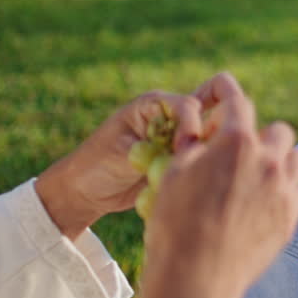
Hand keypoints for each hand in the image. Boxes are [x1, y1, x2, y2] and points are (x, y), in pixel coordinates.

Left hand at [35, 90, 202, 239]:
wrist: (86, 193)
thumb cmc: (95, 165)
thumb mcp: (123, 152)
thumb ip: (155, 146)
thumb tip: (188, 148)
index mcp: (153, 105)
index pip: (187, 106)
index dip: (191, 126)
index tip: (186, 151)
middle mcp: (171, 118)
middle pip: (207, 116)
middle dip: (212, 135)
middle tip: (207, 161)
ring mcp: (178, 139)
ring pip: (209, 139)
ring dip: (211, 154)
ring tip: (207, 174)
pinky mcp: (181, 160)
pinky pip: (202, 161)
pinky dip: (205, 169)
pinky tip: (203, 184)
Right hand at [129, 82, 297, 297]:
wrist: (196, 278)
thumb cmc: (176, 223)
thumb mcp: (174, 173)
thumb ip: (194, 143)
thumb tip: (198, 124)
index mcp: (236, 142)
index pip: (238, 100)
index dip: (226, 91)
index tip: (222, 91)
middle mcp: (268, 160)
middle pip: (278, 130)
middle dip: (260, 136)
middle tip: (240, 153)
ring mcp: (285, 189)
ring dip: (282, 159)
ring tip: (261, 174)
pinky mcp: (293, 217)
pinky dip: (285, 190)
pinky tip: (264, 203)